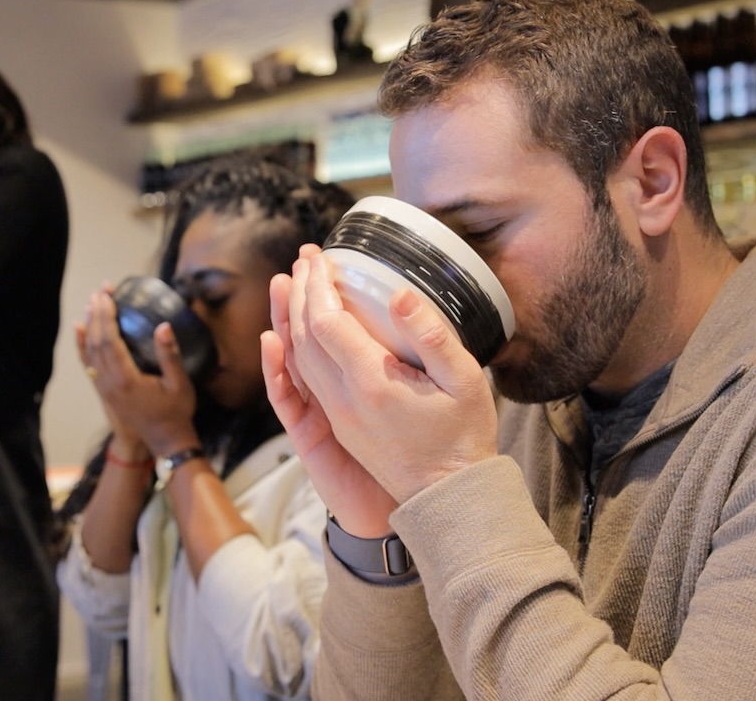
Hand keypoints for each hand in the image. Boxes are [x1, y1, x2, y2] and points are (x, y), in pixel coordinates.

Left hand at [76, 287, 199, 457]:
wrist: (165, 440)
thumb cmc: (176, 412)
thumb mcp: (179, 384)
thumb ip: (170, 355)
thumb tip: (163, 326)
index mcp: (125, 379)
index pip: (109, 341)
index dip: (106, 316)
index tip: (107, 295)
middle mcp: (109, 383)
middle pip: (96, 342)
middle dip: (97, 314)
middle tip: (101, 290)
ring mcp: (104, 388)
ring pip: (90, 351)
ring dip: (90, 325)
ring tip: (92, 302)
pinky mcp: (104, 390)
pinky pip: (88, 363)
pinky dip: (82, 344)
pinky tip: (80, 329)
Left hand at [277, 245, 498, 516]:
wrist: (447, 497)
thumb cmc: (463, 437)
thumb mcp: (463, 380)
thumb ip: (431, 335)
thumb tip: (398, 294)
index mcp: (371, 382)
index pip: (326, 321)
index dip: (319, 285)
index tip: (322, 257)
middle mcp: (342, 399)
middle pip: (303, 336)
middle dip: (300, 292)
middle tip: (304, 259)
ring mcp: (336, 415)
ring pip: (298, 358)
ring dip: (292, 317)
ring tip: (294, 283)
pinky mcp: (337, 425)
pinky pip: (303, 381)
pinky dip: (293, 351)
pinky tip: (292, 333)